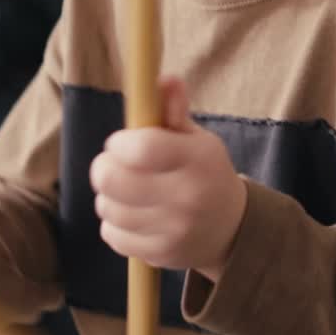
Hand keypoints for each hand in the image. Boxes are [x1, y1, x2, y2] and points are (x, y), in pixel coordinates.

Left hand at [89, 78, 246, 279]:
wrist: (230, 230)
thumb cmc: (204, 174)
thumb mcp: (197, 140)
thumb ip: (174, 111)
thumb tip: (164, 80)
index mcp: (198, 160)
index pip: (142, 148)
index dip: (119, 143)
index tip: (121, 142)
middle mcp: (188, 197)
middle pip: (113, 180)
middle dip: (105, 167)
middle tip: (116, 165)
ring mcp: (173, 230)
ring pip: (108, 207)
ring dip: (108, 196)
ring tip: (126, 191)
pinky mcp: (160, 254)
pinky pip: (111, 235)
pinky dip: (114, 223)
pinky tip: (132, 215)